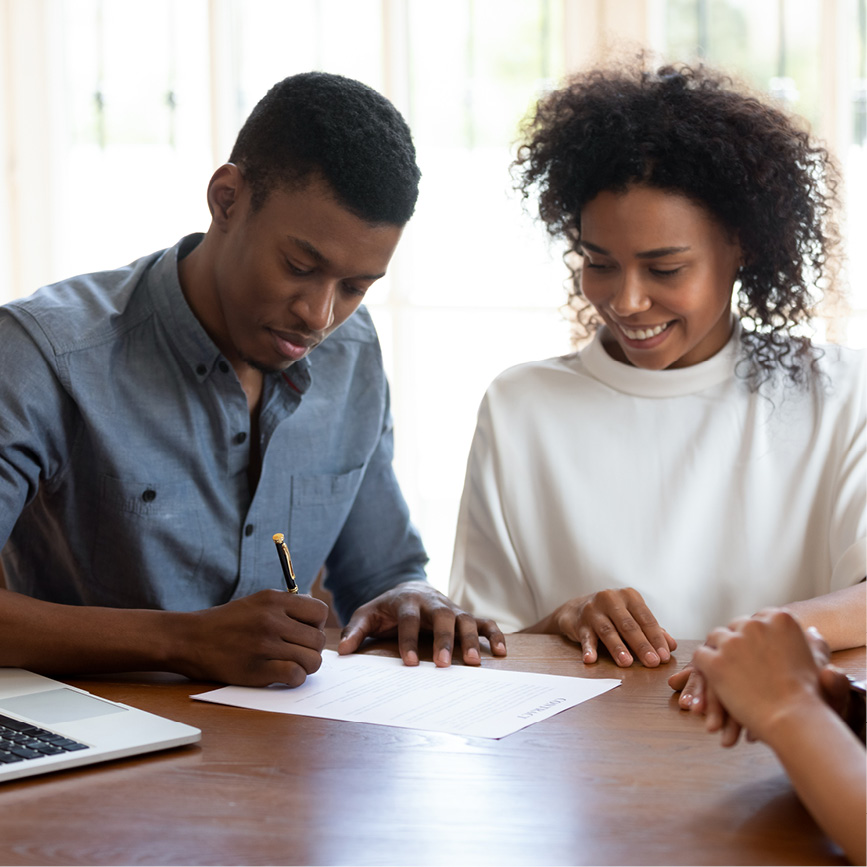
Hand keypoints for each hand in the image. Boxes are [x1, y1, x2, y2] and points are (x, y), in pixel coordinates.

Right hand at [178, 589, 327, 686]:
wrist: (190, 638)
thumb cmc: (226, 622)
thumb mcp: (257, 602)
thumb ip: (287, 606)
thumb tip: (316, 613)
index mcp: (274, 600)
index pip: (320, 612)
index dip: (316, 624)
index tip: (304, 632)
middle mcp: (272, 620)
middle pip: (318, 639)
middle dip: (312, 649)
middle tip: (297, 652)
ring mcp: (265, 645)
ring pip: (312, 660)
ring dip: (305, 666)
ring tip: (291, 664)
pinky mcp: (257, 670)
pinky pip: (296, 676)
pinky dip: (294, 678)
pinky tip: (282, 675)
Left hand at [337, 580, 506, 666]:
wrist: (409, 588)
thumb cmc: (387, 608)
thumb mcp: (367, 615)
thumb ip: (355, 631)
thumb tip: (342, 652)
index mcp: (408, 601)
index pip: (409, 619)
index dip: (409, 640)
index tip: (411, 663)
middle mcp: (433, 603)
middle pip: (442, 617)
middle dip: (444, 640)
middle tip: (444, 665)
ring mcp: (451, 608)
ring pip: (465, 619)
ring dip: (471, 639)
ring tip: (473, 663)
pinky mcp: (464, 615)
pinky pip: (484, 623)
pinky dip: (495, 635)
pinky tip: (501, 652)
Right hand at [549, 587, 675, 666]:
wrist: (576, 610)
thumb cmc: (611, 616)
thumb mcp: (632, 618)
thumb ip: (651, 630)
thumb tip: (671, 646)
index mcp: (629, 596)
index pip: (646, 619)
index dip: (656, 638)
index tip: (664, 656)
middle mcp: (611, 599)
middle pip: (629, 625)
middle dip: (642, 645)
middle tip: (652, 662)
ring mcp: (593, 610)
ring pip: (608, 631)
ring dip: (618, 648)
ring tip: (627, 663)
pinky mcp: (579, 623)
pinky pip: (585, 638)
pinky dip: (588, 649)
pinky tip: (591, 659)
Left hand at [690, 609, 824, 745]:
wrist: (795, 719)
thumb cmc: (811, 695)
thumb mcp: (818, 661)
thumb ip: (813, 642)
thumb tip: (812, 631)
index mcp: (780, 619)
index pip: (760, 619)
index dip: (757, 637)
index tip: (759, 651)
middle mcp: (754, 624)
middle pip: (736, 627)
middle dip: (737, 642)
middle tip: (740, 662)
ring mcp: (732, 642)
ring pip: (716, 638)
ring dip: (719, 651)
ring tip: (724, 669)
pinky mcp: (715, 661)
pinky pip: (700, 655)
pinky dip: (703, 665)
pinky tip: (710, 676)